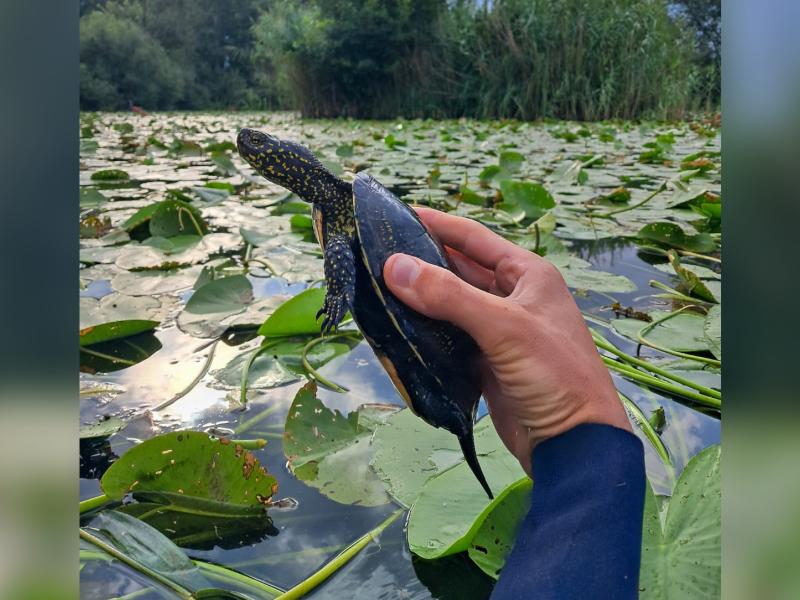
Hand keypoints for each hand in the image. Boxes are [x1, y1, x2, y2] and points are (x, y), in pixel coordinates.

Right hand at [383, 207, 629, 474]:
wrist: (573, 444)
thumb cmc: (553, 374)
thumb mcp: (504, 328)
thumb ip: (449, 296)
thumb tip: (393, 266)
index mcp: (527, 275)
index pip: (474, 239)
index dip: (437, 224)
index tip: (397, 214)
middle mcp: (513, 297)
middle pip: (459, 271)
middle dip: (421, 263)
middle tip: (375, 255)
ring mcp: (498, 331)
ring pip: (451, 306)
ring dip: (420, 300)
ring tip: (377, 289)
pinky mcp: (486, 361)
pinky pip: (449, 337)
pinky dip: (426, 333)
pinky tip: (397, 328)